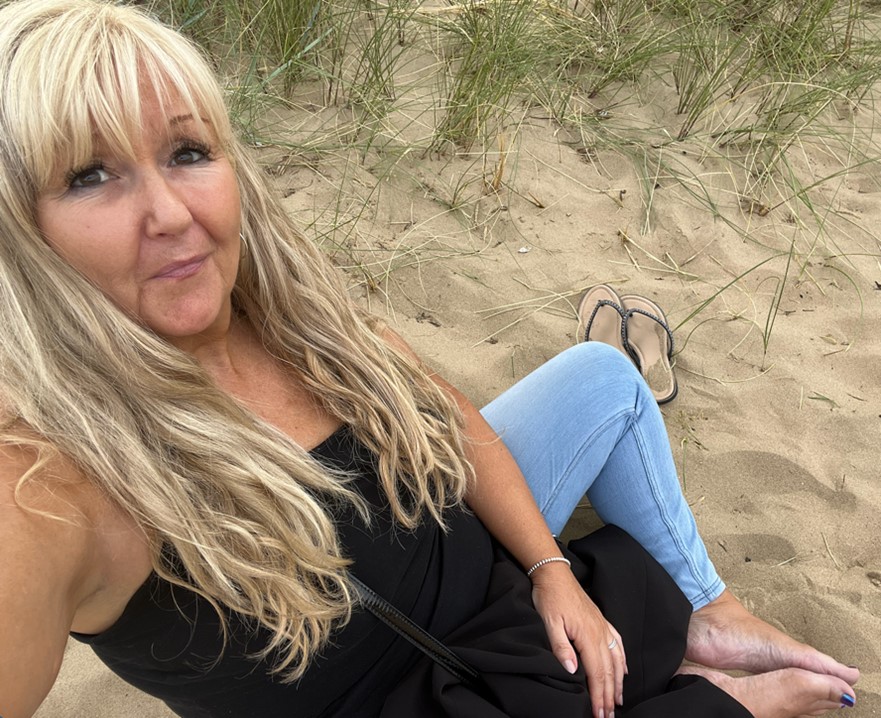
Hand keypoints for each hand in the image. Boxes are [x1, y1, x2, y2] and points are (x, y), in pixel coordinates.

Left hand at [531, 563, 626, 717]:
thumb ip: (561, 646)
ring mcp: (603, 627)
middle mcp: (600, 633)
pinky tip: (624, 671)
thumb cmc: (550, 597)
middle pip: (608, 671)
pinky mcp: (601, 621)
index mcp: (588, 636)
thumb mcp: (549, 622)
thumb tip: (572, 670)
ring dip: (618, 683)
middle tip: (608, 716)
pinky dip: (622, 661)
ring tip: (618, 701)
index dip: (598, 696)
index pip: (596, 674)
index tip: (599, 714)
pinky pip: (617, 645)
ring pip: (616, 660)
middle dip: (609, 696)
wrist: (555, 574)